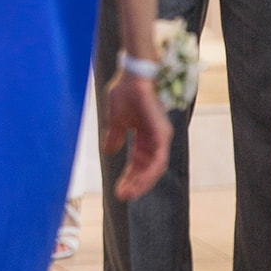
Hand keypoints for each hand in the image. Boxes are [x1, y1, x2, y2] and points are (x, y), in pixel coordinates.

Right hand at [102, 70, 171, 201]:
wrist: (134, 74)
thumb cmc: (126, 90)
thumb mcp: (115, 119)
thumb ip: (114, 136)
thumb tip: (108, 151)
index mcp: (145, 135)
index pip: (139, 162)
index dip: (129, 177)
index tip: (119, 190)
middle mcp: (155, 138)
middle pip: (147, 168)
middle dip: (135, 183)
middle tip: (122, 196)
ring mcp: (160, 136)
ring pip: (154, 168)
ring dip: (141, 183)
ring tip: (128, 194)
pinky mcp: (162, 134)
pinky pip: (158, 160)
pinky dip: (148, 173)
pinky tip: (137, 182)